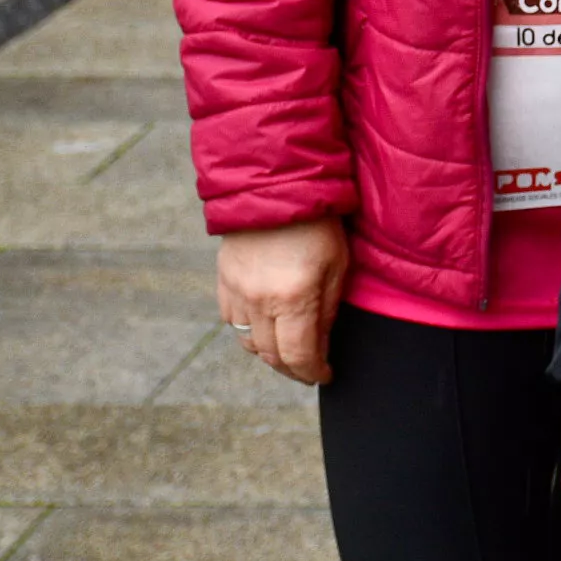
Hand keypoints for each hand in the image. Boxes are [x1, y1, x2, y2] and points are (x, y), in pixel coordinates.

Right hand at [215, 217, 347, 384]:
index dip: (313, 372)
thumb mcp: (336, 265)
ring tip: (287, 350)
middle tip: (308, 368)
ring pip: (248, 342)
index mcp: (294, 298)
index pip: (299, 356)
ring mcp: (237, 291)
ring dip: (269, 352)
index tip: (325, 374)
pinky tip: (264, 324)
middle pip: (271, 356)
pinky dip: (248, 330)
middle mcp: (260, 301)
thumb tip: (320, 347)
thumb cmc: (317, 223)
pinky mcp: (224, 280)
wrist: (276, 185)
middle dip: (292, 368)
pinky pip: (231, 320)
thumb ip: (327, 311)